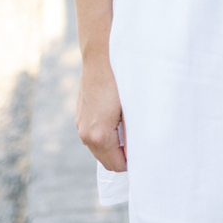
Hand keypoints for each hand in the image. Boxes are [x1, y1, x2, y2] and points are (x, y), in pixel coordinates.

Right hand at [76, 46, 127, 172]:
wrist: (100, 56)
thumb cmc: (120, 81)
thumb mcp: (131, 110)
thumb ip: (132, 135)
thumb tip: (137, 153)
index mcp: (99, 135)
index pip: (116, 165)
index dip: (131, 164)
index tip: (143, 156)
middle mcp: (86, 133)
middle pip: (105, 161)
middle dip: (121, 159)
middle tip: (138, 148)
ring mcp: (80, 124)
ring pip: (97, 149)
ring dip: (112, 148)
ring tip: (128, 134)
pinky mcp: (79, 115)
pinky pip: (92, 136)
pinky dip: (104, 137)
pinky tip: (116, 124)